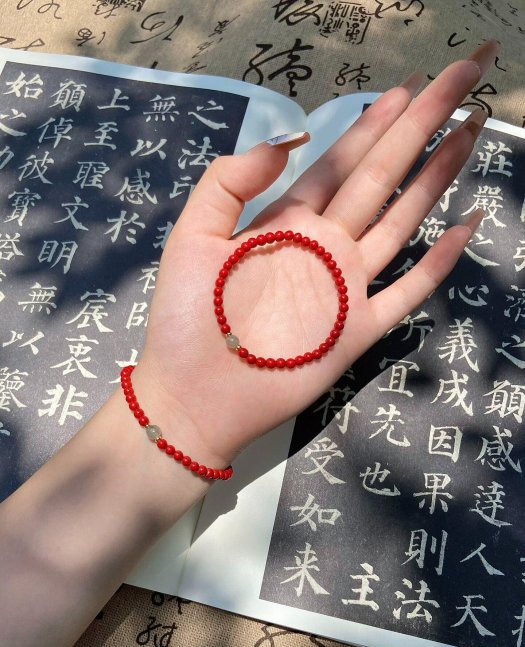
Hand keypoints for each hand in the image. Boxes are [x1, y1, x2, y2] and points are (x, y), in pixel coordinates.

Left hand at [134, 39, 498, 467]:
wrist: (195, 397)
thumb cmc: (187, 320)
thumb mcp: (193, 237)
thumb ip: (230, 182)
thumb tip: (290, 139)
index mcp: (286, 222)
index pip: (338, 162)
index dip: (371, 125)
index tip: (405, 90)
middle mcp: (324, 247)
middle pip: (379, 178)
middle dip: (417, 128)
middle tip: (458, 81)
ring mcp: (346, 288)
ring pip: (401, 222)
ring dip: (434, 178)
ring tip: (467, 133)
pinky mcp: (359, 330)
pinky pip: (408, 291)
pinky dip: (438, 261)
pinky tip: (465, 225)